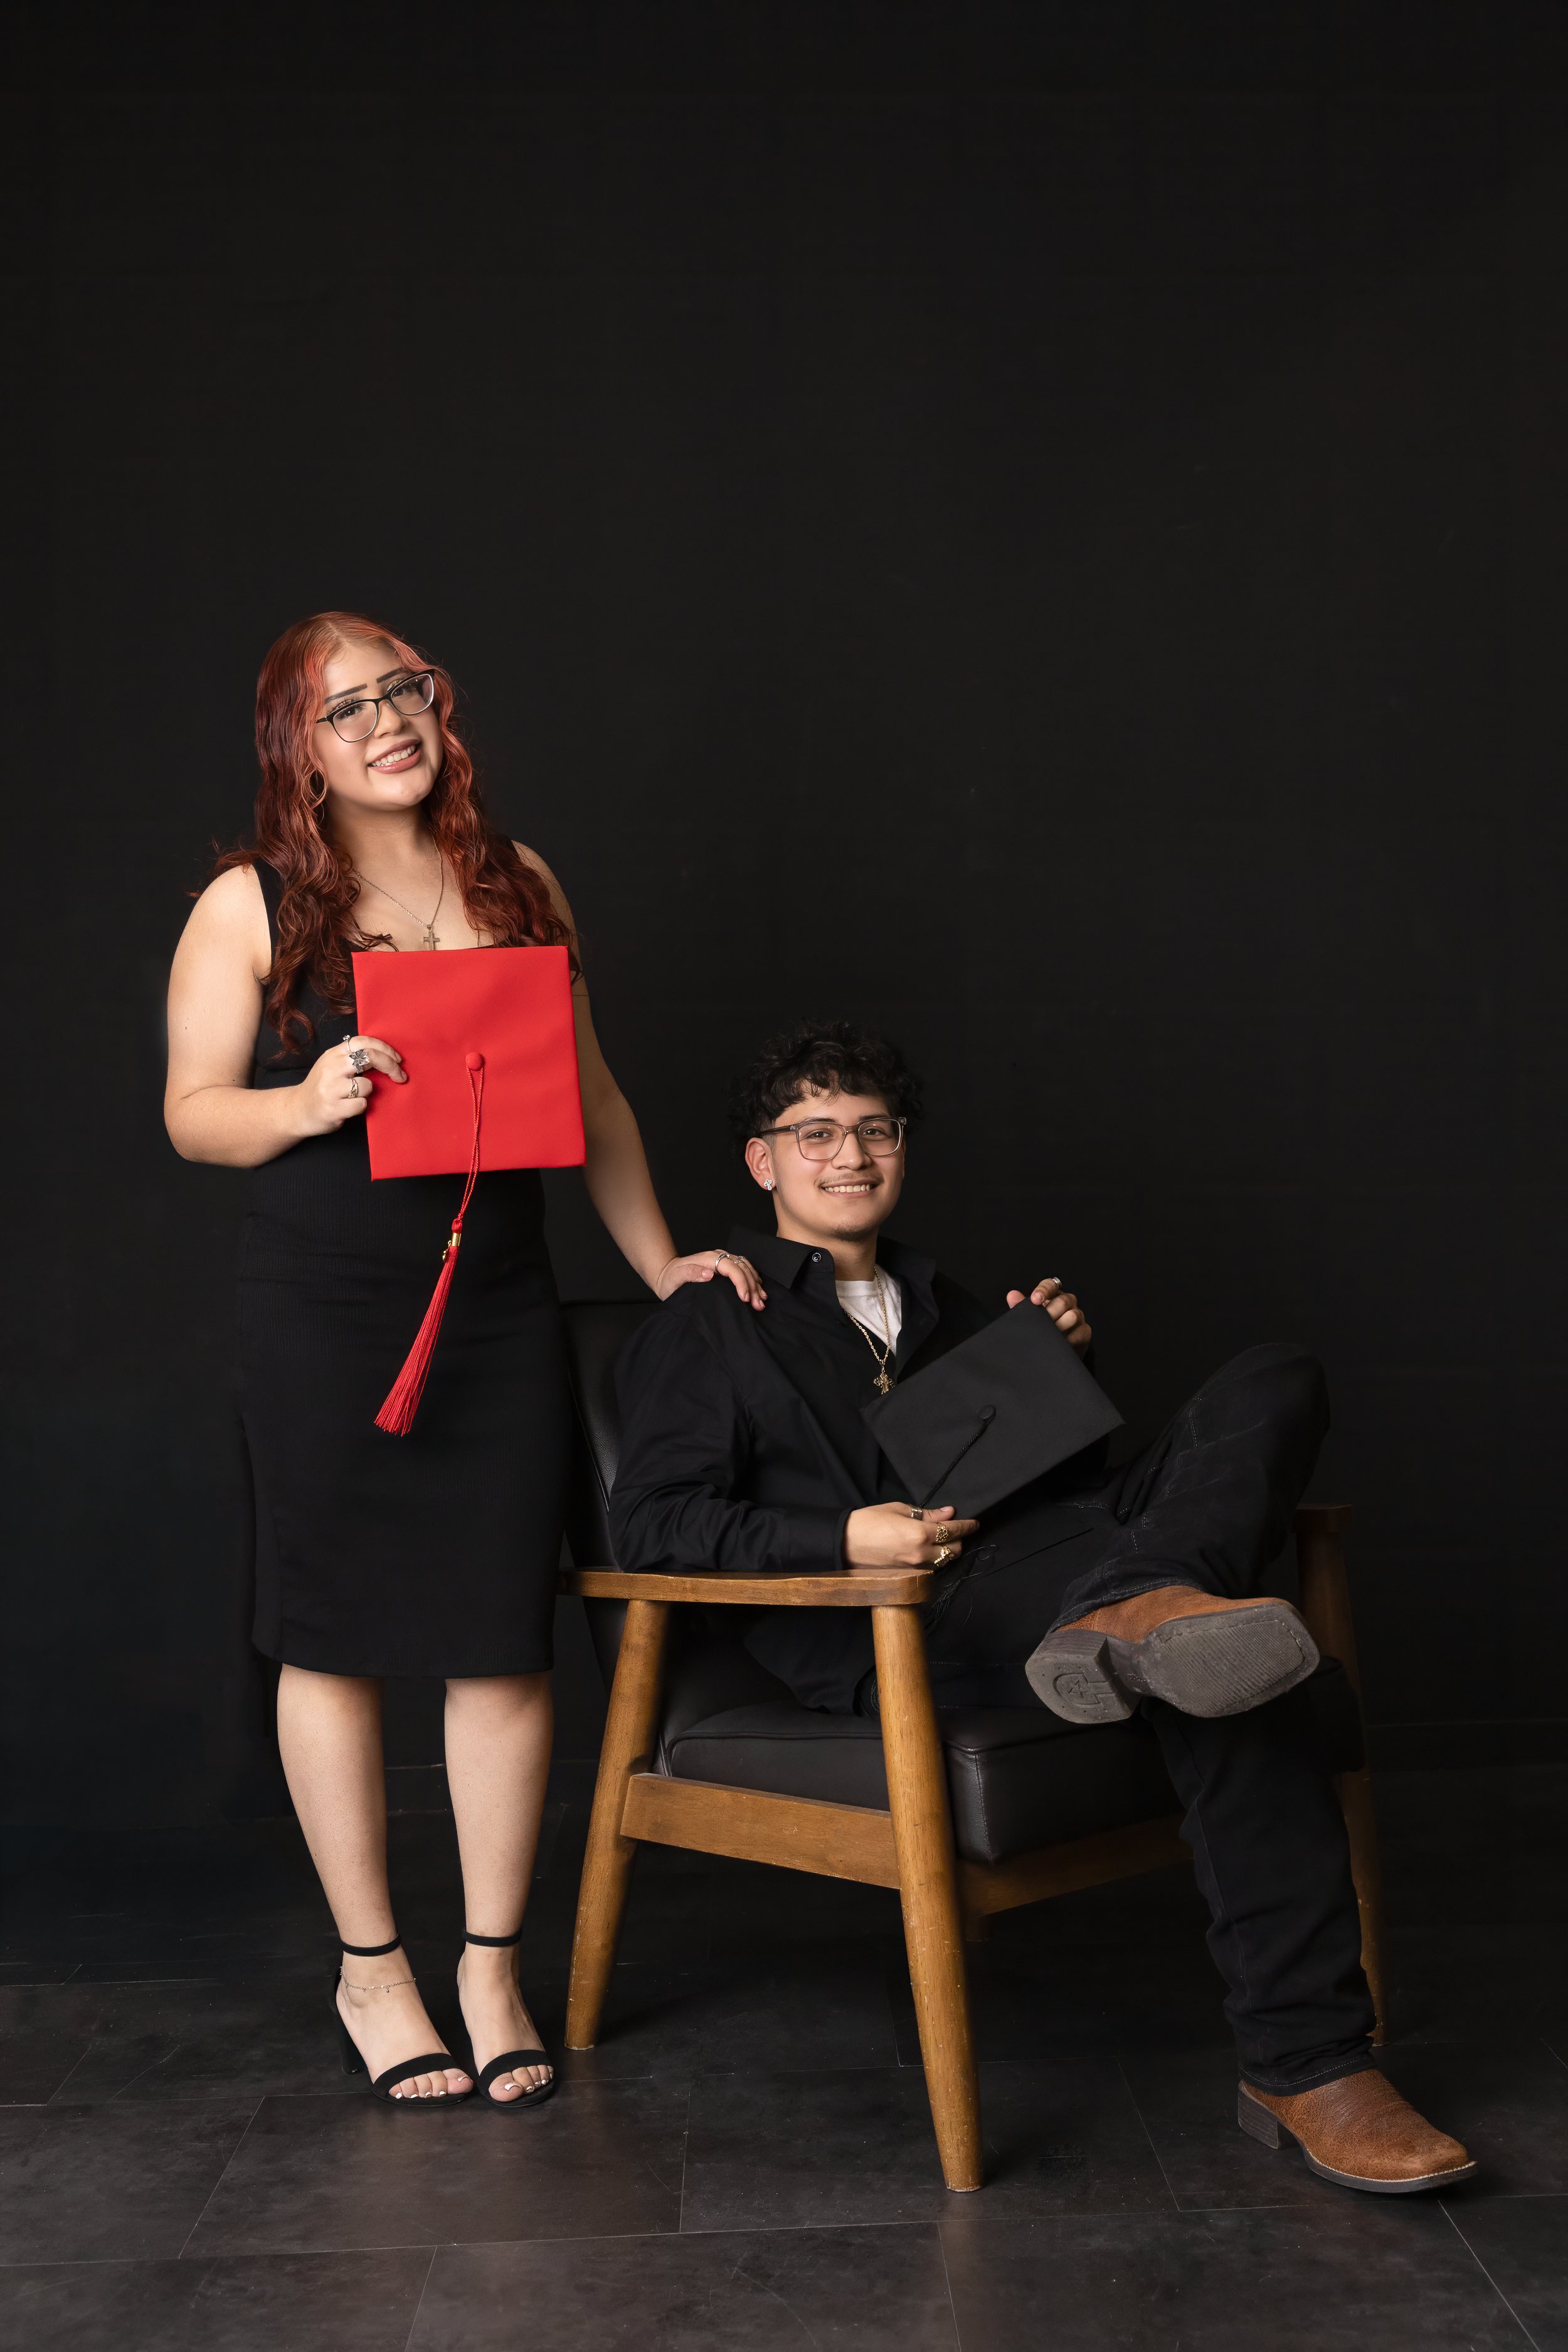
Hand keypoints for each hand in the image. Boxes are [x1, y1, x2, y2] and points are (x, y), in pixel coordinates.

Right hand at [293, 1034, 405, 1136]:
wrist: (297, 1110)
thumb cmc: (322, 1088)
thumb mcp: (333, 1066)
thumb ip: (352, 1058)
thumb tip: (386, 1055)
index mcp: (333, 1054)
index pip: (363, 1042)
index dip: (385, 1048)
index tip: (398, 1059)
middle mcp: (331, 1068)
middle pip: (369, 1057)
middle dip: (390, 1066)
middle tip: (400, 1076)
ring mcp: (331, 1088)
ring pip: (367, 1085)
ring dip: (369, 1092)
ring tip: (355, 1096)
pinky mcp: (333, 1108)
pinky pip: (361, 1105)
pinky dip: (361, 1107)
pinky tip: (349, 1107)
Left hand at [655, 1249, 767, 1309]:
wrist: (667, 1274)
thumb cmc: (671, 1278)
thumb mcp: (676, 1277)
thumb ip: (691, 1273)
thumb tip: (710, 1274)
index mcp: (709, 1259)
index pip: (732, 1268)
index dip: (741, 1282)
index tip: (744, 1298)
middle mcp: (719, 1257)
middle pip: (742, 1268)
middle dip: (752, 1287)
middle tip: (757, 1305)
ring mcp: (724, 1261)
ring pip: (746, 1268)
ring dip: (756, 1284)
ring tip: (761, 1300)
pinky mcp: (725, 1267)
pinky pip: (744, 1270)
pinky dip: (753, 1280)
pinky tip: (758, 1290)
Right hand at [843, 1502, 978, 1570]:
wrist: (845, 1544)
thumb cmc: (869, 1521)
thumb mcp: (899, 1510)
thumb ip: (927, 1514)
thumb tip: (949, 1513)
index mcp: (920, 1534)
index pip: (953, 1531)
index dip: (967, 1526)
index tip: (974, 1522)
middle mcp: (921, 1555)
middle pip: (953, 1550)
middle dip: (959, 1539)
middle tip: (955, 1530)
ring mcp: (914, 1569)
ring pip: (943, 1562)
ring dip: (947, 1552)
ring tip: (943, 1541)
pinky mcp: (907, 1577)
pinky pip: (930, 1570)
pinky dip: (934, 1561)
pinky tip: (928, 1552)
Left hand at [1006, 1276, 1091, 1351]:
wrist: (1055, 1348)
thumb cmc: (1041, 1326)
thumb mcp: (1030, 1316)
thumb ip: (1021, 1306)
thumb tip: (1012, 1295)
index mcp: (1054, 1295)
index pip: (1051, 1285)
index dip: (1044, 1290)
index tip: (1035, 1300)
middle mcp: (1068, 1303)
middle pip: (1063, 1301)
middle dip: (1050, 1312)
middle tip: (1040, 1323)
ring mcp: (1078, 1317)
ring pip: (1073, 1316)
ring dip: (1059, 1326)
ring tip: (1048, 1335)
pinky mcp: (1084, 1332)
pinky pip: (1079, 1333)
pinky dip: (1068, 1339)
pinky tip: (1058, 1343)